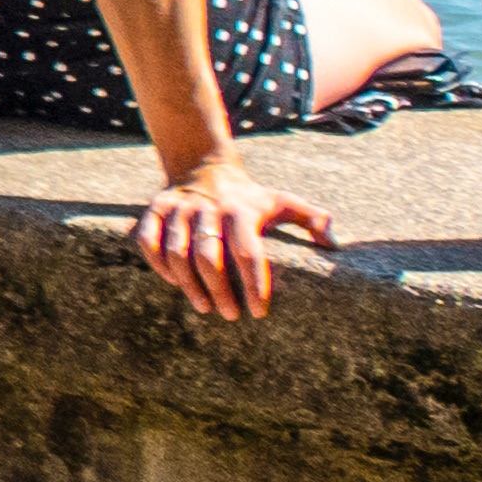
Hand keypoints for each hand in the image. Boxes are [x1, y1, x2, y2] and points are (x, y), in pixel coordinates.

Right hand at [132, 159, 334, 321]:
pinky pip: (148, 241)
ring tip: (204, 306)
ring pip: (176, 253)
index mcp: (241, 209)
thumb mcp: (282, 200)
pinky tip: (174, 283)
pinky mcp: (155, 208)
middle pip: (207, 257)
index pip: (247, 252)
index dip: (253, 285)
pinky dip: (158, 265)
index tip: (258, 312)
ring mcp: (178, 207)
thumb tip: (333, 243)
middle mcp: (207, 207)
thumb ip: (312, 218)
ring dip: (189, 285)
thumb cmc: (249, 197)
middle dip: (219, 291)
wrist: (203, 165)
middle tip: (230, 315)